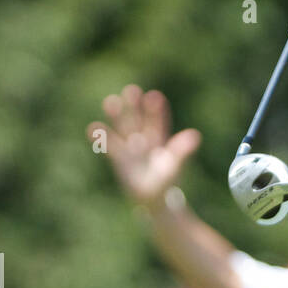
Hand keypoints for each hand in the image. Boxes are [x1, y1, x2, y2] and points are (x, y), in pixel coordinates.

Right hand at [88, 85, 200, 208]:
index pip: (158, 121)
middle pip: (139, 120)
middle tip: (131, 90)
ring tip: (110, 101)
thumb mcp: (175, 165)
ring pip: (123, 128)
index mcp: (160, 139)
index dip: (156, 110)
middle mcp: (144, 140)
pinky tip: (92, 127)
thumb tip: (195, 135)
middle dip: (135, 106)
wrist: (153, 198)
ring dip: (117, 116)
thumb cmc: (167, 181)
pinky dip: (102, 137)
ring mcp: (130, 148)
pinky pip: (109, 146)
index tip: (154, 96)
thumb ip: (182, 150)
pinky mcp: (118, 158)